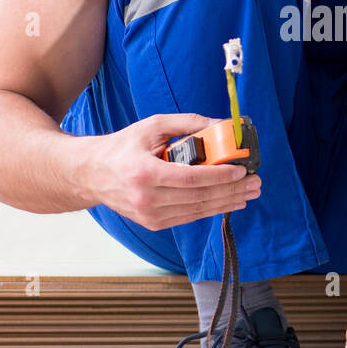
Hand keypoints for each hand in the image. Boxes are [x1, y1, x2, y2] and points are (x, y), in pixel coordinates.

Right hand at [88, 113, 260, 231]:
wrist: (92, 175)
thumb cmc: (122, 148)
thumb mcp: (152, 126)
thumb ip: (187, 123)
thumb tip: (221, 125)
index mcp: (144, 173)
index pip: (191, 179)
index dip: (219, 176)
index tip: (241, 170)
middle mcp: (146, 198)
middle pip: (199, 197)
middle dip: (232, 190)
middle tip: (255, 182)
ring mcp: (150, 215)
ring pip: (198, 210)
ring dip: (227, 202)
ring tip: (249, 192)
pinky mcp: (153, 224)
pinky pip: (189, 216)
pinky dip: (211, 209)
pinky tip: (229, 201)